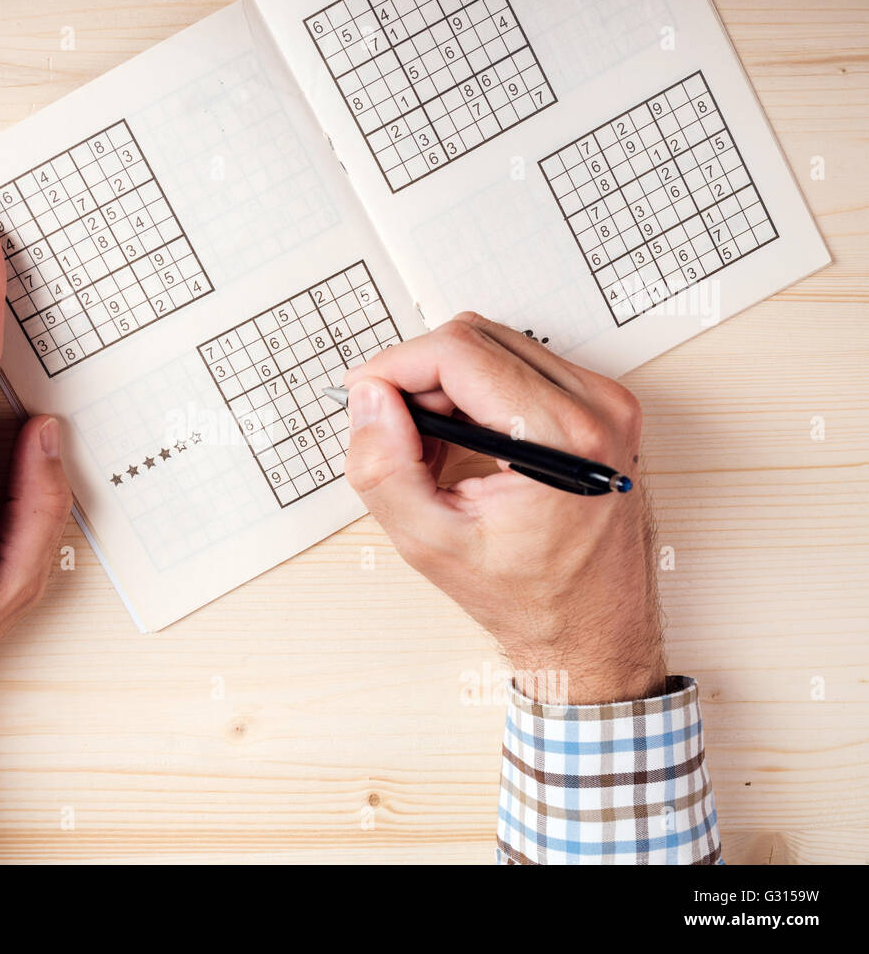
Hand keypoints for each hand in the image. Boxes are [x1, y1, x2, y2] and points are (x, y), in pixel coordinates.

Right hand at [343, 313, 663, 704]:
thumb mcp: (431, 543)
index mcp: (563, 437)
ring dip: (445, 384)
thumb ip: (384, 467)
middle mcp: (596, 408)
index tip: (362, 395)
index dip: (395, 366)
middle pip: (477, 338)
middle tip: (393, 432)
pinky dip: (474, 393)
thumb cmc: (531, 598)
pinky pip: (519, 366)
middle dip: (418, 376)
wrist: (593, 629)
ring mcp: (605, 404)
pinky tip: (460, 443)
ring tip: (427, 447)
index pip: (460, 351)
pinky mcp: (600, 408)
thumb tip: (369, 399)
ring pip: (495, 346)